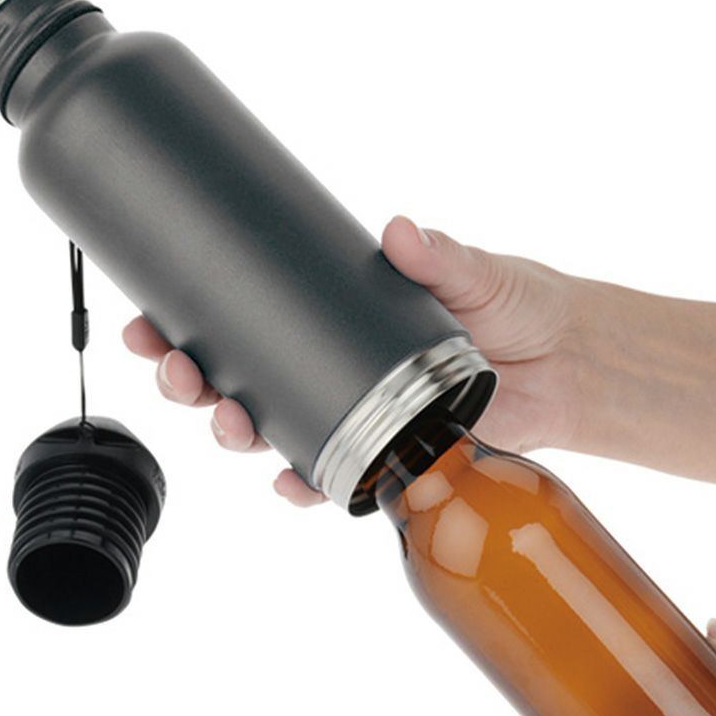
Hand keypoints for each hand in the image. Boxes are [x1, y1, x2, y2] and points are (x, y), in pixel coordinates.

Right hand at [122, 215, 587, 504]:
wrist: (568, 364)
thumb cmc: (519, 307)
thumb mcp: (476, 273)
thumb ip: (440, 255)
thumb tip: (400, 231)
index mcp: (332, 315)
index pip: (243, 314)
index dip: (185, 319)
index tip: (147, 317)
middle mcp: (329, 366)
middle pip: (237, 377)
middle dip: (191, 380)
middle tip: (177, 373)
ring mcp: (351, 413)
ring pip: (270, 428)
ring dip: (236, 431)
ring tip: (229, 424)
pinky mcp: (385, 456)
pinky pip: (330, 476)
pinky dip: (304, 484)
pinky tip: (287, 483)